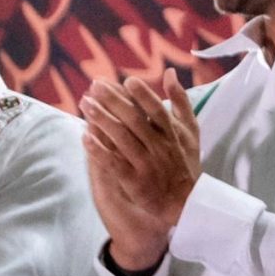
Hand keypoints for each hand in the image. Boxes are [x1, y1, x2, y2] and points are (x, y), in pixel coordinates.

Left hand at [80, 75, 201, 273]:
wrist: (184, 202)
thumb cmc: (184, 161)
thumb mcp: (190, 131)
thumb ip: (180, 101)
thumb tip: (168, 72)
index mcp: (172, 134)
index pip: (156, 110)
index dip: (142, 96)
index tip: (126, 80)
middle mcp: (159, 147)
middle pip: (134, 121)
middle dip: (113, 102)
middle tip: (95, 86)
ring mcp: (145, 164)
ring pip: (121, 139)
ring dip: (101, 120)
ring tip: (84, 103)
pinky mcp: (133, 181)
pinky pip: (113, 163)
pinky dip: (99, 150)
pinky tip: (84, 136)